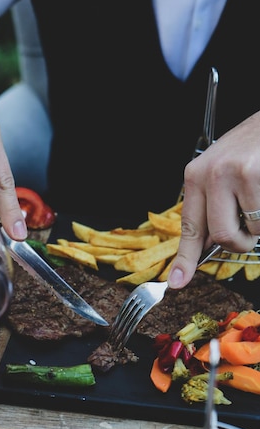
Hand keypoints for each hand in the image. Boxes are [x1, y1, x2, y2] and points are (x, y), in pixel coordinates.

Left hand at [168, 111, 259, 287]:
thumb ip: (213, 205)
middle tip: (249, 234)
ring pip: (250, 229)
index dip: (185, 258)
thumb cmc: (252, 147)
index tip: (176, 282)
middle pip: (221, 235)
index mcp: (195, 175)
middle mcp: (211, 174)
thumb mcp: (222, 169)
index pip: (189, 226)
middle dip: (240, 243)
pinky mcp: (257, 175)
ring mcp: (236, 174)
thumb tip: (210, 243)